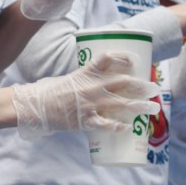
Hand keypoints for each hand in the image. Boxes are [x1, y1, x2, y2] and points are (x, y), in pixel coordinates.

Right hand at [11, 51, 160, 138]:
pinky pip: (108, 124)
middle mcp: (91, 87)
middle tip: (153, 88)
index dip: (122, 57)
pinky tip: (128, 127)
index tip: (132, 60)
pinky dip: (119, 126)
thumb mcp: (66, 79)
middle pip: (122, 82)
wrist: (33, 106)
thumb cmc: (46, 92)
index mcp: (84, 73)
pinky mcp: (86, 120)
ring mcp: (90, 104)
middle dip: (141, 85)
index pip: (107, 59)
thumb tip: (95, 83)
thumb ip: (83, 80)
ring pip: (122, 104)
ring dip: (140, 106)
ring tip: (152, 107)